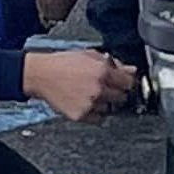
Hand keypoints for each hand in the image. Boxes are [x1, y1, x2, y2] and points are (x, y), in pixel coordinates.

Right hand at [22, 50, 137, 124]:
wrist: (41, 75)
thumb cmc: (64, 63)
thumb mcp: (90, 55)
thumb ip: (114, 63)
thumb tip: (132, 70)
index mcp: (103, 72)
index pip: (129, 83)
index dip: (126, 82)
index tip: (122, 82)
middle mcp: (99, 89)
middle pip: (122, 98)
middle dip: (116, 92)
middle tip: (105, 87)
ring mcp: (90, 104)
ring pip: (110, 109)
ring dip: (105, 103)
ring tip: (90, 93)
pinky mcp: (81, 115)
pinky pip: (98, 118)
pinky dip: (95, 112)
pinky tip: (85, 102)